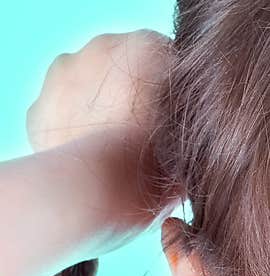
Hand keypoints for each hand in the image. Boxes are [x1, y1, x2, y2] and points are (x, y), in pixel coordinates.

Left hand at [24, 29, 181, 251]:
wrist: (94, 195)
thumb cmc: (150, 171)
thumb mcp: (191, 150)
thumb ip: (188, 128)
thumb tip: (190, 135)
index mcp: (148, 49)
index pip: (172, 66)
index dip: (177, 102)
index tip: (178, 131)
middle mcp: (103, 48)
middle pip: (128, 73)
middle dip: (136, 101)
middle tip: (149, 144)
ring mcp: (65, 74)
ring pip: (93, 90)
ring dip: (106, 112)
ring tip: (120, 155)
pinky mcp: (39, 108)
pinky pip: (64, 117)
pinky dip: (78, 134)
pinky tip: (95, 161)